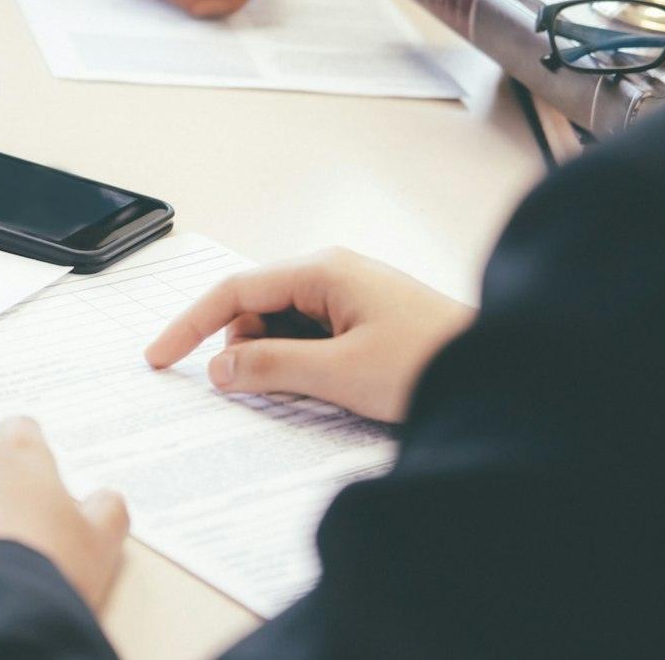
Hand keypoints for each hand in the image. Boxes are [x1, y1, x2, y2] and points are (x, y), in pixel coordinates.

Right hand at [143, 248, 473, 421]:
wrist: (508, 375)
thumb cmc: (433, 362)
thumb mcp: (340, 372)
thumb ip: (271, 366)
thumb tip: (219, 367)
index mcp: (323, 270)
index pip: (234, 290)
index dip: (189, 325)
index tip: (157, 357)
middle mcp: (334, 274)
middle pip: (256, 309)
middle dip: (241, 351)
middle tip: (252, 394)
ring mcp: (352, 297)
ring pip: (283, 328)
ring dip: (277, 362)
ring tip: (312, 394)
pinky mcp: (367, 323)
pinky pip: (312, 341)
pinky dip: (302, 366)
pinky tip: (323, 392)